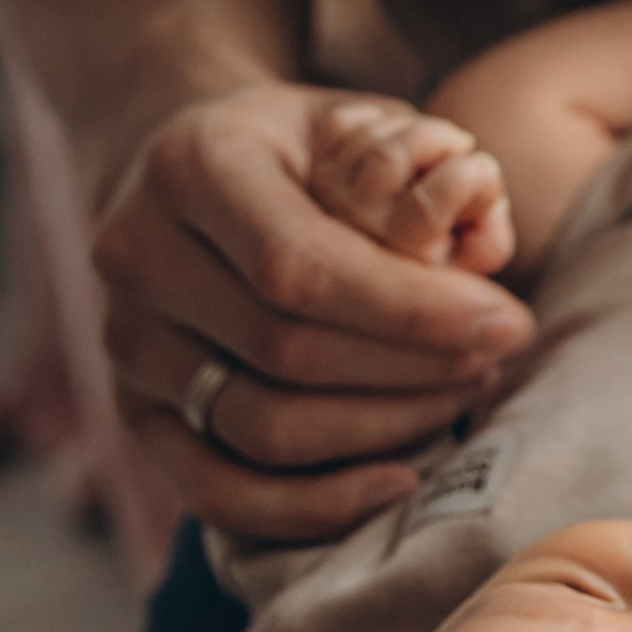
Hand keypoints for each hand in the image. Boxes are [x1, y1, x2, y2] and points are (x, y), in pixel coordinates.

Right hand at [93, 79, 534, 541]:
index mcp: (190, 163)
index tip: (506, 324)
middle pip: (285, 353)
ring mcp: (125, 341)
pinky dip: (313, 507)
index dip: (413, 311)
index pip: (301, 267)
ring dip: (382, 429)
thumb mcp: (354, 123)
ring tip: (460, 394)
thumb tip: (482, 265)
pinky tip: (396, 483)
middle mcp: (137, 254)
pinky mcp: (134, 412)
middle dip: (413, 370)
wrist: (183, 169)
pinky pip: (218, 493)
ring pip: (260, 428)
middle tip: (495, 359)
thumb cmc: (298, 149)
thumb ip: (417, 181)